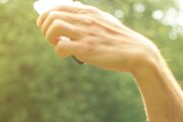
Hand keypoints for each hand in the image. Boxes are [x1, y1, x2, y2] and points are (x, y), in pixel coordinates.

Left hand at [36, 2, 158, 73]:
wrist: (137, 53)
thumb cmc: (118, 40)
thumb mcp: (104, 21)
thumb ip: (88, 17)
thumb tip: (72, 15)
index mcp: (88, 11)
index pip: (58, 6)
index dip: (46, 17)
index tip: (47, 27)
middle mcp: (85, 19)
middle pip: (51, 16)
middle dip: (45, 29)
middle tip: (54, 39)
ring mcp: (85, 33)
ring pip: (53, 27)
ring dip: (50, 38)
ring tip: (59, 45)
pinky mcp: (87, 49)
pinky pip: (61, 47)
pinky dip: (59, 51)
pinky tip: (67, 54)